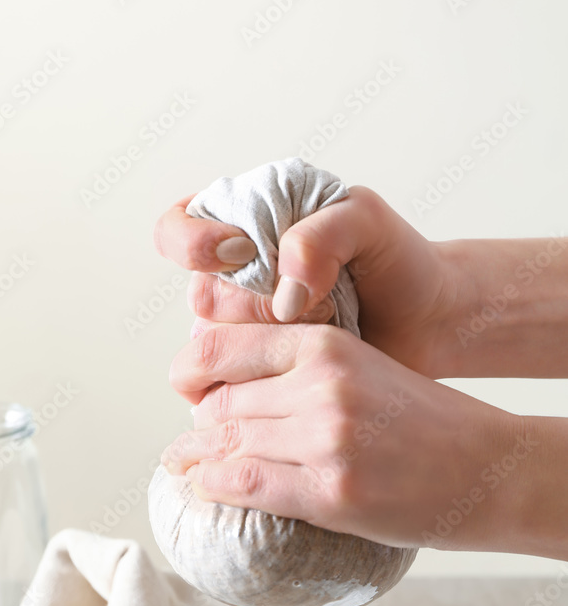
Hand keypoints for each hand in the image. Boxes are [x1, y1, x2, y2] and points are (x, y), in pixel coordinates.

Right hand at [154, 186, 458, 376]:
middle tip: (314, 301)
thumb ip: (320, 232)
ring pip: (214, 346)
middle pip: (201, 297)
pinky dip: (268, 378)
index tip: (241, 251)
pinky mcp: (260, 374)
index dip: (194, 243)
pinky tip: (306, 366)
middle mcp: (233, 280)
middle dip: (255, 304)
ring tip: (325, 328)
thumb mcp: (366, 220)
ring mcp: (244, 330)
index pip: (178, 229)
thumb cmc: (397, 262)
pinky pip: (235, 384)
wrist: (427, 321)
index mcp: (245, 224)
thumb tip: (284, 281)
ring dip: (268, 343)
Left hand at [160, 322, 542, 553]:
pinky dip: (215, 486)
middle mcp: (321, 385)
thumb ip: (299, 374)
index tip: (185, 392)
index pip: (222, 347)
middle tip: (191, 442)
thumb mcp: (361, 370)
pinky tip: (206, 487)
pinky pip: (246, 484)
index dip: (190, 373)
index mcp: (327, 345)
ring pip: (226, 443)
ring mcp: (326, 439)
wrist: (485, 468)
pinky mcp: (331, 491)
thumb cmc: (423, 422)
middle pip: (221, 403)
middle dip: (200, 427)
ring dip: (198, 459)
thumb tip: (227, 398)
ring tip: (187, 466)